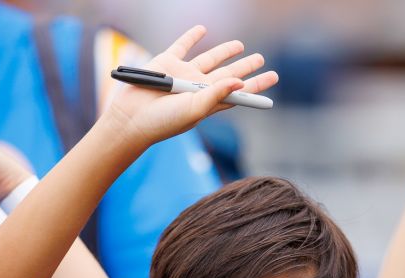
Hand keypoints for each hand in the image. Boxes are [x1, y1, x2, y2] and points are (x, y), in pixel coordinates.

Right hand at [101, 25, 278, 148]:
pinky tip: (202, 30)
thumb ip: (217, 95)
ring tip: (241, 45)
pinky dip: (192, 36)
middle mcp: (199, 87)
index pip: (239, 92)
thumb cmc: (163, 121)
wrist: (132, 117)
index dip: (256, 85)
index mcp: (209, 101)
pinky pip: (183, 45)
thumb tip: (240, 82)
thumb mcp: (194, 110)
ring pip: (210, 58)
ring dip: (225, 51)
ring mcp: (183, 74)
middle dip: (245, 67)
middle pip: (229, 74)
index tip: (272, 78)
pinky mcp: (168, 62)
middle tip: (260, 59)